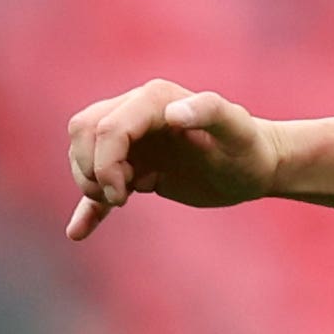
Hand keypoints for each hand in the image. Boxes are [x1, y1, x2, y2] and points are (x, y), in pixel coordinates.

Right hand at [63, 80, 281, 239]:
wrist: (256, 167)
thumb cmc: (249, 146)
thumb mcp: (236, 130)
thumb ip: (209, 111)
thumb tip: (171, 114)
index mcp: (153, 100)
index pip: (105, 128)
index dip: (104, 162)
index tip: (124, 193)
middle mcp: (136, 114)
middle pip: (83, 133)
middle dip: (92, 169)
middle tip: (122, 196)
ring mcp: (133, 142)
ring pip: (83, 154)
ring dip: (91, 182)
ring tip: (124, 198)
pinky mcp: (135, 170)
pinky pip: (99, 187)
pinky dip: (88, 209)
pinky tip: (77, 233)